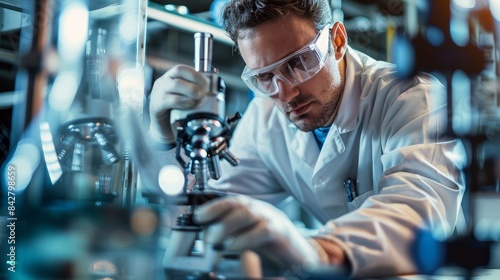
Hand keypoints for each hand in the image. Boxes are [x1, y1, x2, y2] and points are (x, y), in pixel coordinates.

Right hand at [149, 65, 208, 142]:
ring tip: (200, 98)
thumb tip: (213, 89)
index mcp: (170, 78)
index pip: (182, 68)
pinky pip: (171, 100)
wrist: (161, 128)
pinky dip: (184, 102)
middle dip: (195, 80)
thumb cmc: (174, 112)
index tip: (207, 82)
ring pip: (175, 84)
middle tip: (204, 91)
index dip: (196, 73)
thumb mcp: (185, 98)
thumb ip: (196, 92)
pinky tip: (191, 105)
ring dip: (191, 90)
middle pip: (178, 72)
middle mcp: (164, 82)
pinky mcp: (157, 105)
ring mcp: (159, 92)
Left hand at [194, 195, 325, 267]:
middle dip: (217, 215)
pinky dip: (244, 238)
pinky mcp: (282, 234)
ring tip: (214, 240)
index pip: (231, 200)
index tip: (197, 216)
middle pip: (237, 204)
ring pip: (247, 214)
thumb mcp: (248, 236)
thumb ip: (230, 232)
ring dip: (227, 226)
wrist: (301, 256)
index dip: (213, 206)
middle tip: (205, 234)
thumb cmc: (273, 246)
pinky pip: (262, 231)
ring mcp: (273, 219)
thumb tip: (207, 233)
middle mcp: (262, 210)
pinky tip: (232, 246)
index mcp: (253, 209)